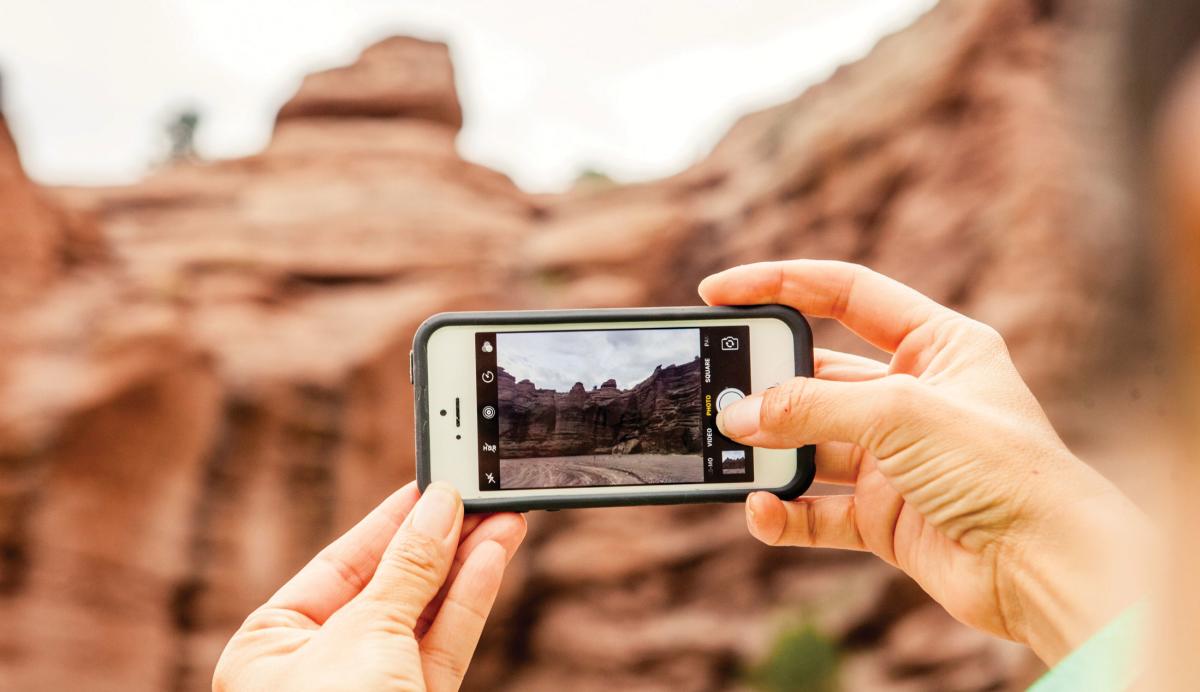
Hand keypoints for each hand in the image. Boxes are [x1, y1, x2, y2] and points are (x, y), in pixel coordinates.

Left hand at [213, 482, 526, 690]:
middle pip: (392, 583)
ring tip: (505, 513)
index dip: (391, 519)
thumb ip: (408, 569)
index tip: (434, 481)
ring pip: (428, 612)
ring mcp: (373, 688)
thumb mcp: (363, 636)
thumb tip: (439, 506)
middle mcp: (321, 664)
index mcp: (273, 643)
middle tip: (480, 490)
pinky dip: (474, 599)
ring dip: (469, 561)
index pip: (342, 562)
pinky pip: (447, 642)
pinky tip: (496, 554)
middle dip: (440, 537)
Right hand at [700, 260, 1150, 664]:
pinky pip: (817, 509)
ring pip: (810, 444)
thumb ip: (811, 407)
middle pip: (817, 374)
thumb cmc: (1001, 469)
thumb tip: (739, 417)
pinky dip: (785, 512)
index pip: (845, 294)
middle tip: (717, 391)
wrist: (1045, 569)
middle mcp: (914, 397)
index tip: (718, 293)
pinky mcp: (884, 516)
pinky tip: (762, 511)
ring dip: (770, 452)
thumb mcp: (900, 413)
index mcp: (936, 345)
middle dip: (766, 384)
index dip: (780, 285)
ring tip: (731, 454)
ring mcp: (896, 459)